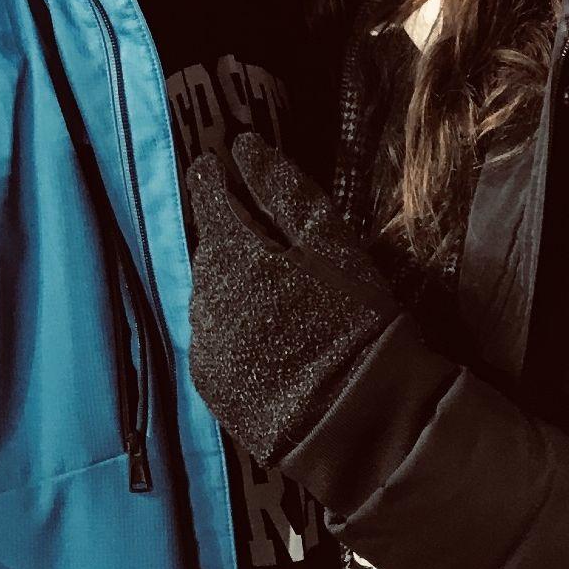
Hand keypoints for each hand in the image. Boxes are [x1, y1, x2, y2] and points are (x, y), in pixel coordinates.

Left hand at [184, 133, 400, 472]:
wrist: (363, 423)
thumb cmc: (358, 322)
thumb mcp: (332, 247)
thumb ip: (283, 192)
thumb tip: (243, 144)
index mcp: (234, 255)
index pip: (208, 199)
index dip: (210, 178)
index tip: (211, 163)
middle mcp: (206, 297)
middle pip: (209, 251)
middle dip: (230, 239)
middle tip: (265, 243)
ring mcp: (204, 345)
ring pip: (208, 296)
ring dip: (230, 287)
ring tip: (274, 298)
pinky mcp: (210, 386)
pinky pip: (213, 340)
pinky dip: (232, 330)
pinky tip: (267, 338)